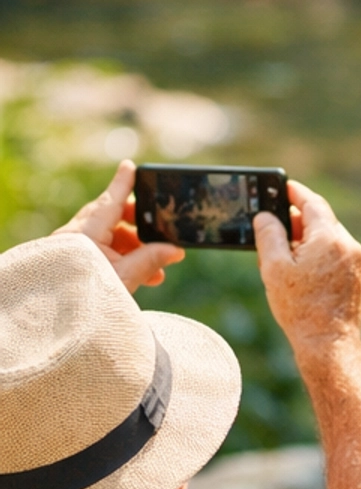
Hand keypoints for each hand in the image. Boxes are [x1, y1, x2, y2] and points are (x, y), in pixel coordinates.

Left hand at [56, 161, 182, 291]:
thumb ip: (150, 261)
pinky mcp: (73, 261)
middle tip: (159, 235)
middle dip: (138, 227)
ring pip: (108, 237)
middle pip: (111, 218)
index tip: (130, 167)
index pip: (110, 200)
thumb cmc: (88, 298)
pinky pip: (100, 251)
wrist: (56, 322)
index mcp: (86, 233)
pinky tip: (141, 276)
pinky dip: (121, 258)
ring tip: (156, 269)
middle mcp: (76, 235)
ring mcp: (73, 248)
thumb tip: (176, 250)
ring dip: (133, 248)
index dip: (123, 183)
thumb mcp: (125, 279)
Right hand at [254, 179, 360, 355]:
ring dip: (307, 238)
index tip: (282, 186)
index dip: (295, 192)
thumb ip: (269, 235)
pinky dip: (318, 253)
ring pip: (328, 238)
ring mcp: (356, 261)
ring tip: (283, 252)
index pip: (312, 202)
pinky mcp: (357, 276)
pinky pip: (336, 254)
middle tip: (275, 222)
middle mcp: (348, 245)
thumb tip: (266, 217)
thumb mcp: (274, 268)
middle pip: (321, 220)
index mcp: (329, 238)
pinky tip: (300, 269)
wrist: (329, 344)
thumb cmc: (300, 308)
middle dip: (298, 219)